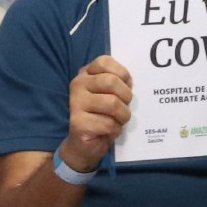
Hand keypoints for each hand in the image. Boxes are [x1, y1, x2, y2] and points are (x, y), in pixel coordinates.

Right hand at [64, 54, 133, 169]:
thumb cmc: (102, 116)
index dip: (122, 73)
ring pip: (112, 103)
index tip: (126, 85)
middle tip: (124, 107)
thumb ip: (118, 83)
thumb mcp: (111, 95)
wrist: (84, 145)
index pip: (105, 61)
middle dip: (126, 96)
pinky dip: (115, 130)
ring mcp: (75, 103)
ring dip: (123, 116)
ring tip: (118, 120)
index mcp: (86, 74)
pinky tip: (108, 131)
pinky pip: (108, 123)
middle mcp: (78, 84)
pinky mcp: (78, 122)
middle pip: (111, 81)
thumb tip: (130, 81)